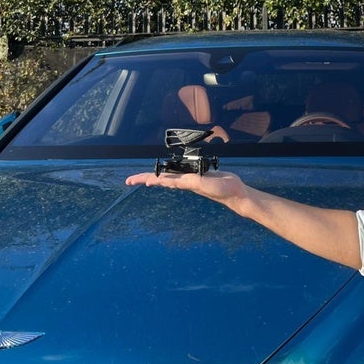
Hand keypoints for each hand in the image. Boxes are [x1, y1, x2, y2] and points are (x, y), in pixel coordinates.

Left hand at [126, 170, 248, 209]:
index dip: (144, 179)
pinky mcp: (199, 174)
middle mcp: (183, 181)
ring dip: (157, 174)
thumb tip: (164, 180)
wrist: (235, 192)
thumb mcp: (199, 185)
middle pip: (160, 178)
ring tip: (144, 177)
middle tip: (128, 181)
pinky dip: (173, 171)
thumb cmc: (219, 191)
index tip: (130, 181)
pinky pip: (182, 171)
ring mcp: (191, 178)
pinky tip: (171, 171)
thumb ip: (183, 182)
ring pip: (169, 175)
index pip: (159, 179)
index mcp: (182, 182)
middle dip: (144, 178)